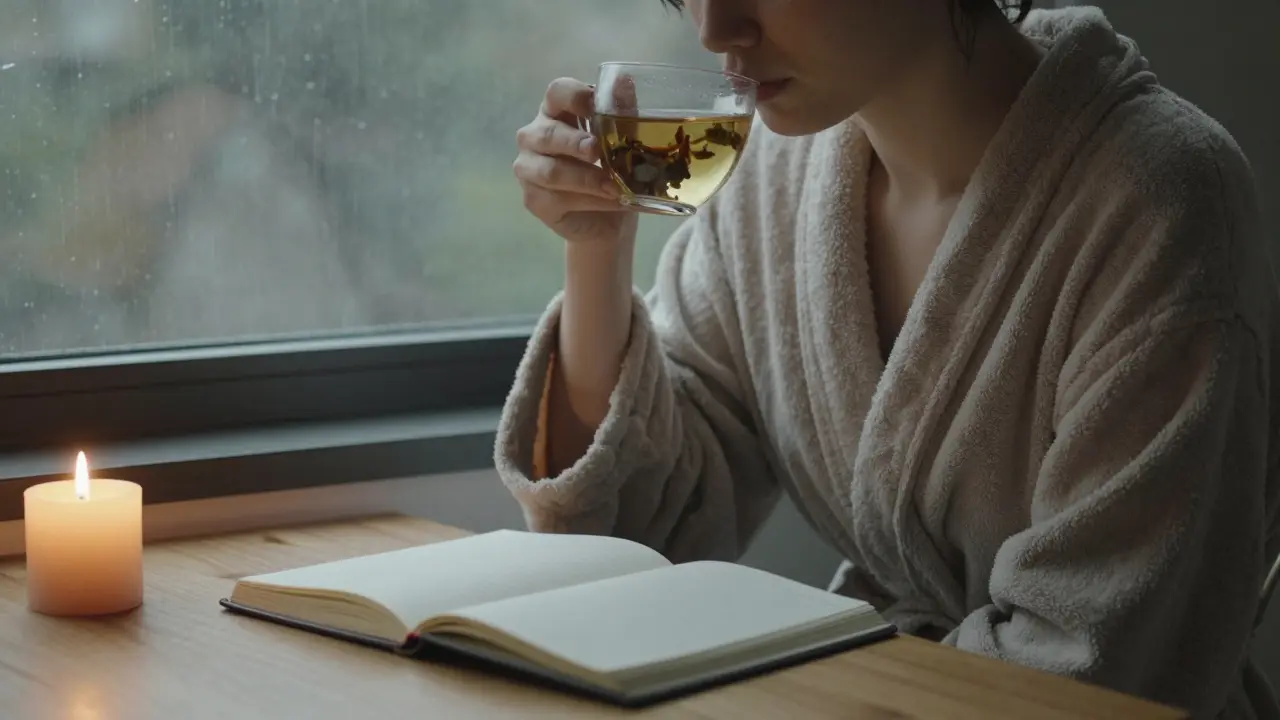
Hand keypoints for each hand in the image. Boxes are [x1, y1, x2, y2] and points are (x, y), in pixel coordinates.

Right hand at [513, 78, 633, 244]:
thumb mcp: (621, 140)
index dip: (576, 96)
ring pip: (551, 172)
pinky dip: (591, 201)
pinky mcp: (534, 201)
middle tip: (597, 150)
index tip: (597, 106)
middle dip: (575, 143)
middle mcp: (534, 137)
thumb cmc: (609, 169)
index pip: (557, 93)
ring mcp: (528, 169)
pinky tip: (614, 201)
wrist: (606, 216)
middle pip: (548, 134)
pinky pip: (559, 200)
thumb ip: (621, 111)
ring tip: (615, 186)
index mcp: (555, 112)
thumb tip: (624, 80)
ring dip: (586, 179)